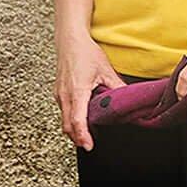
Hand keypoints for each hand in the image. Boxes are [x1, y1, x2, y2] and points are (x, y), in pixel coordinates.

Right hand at [56, 31, 124, 152]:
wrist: (70, 40)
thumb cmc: (85, 53)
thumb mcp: (106, 71)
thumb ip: (117, 88)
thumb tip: (128, 101)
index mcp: (77, 91)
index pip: (77, 120)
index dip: (83, 136)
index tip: (89, 146)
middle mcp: (64, 95)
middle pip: (68, 126)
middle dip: (78, 138)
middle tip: (90, 144)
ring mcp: (59, 94)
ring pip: (64, 120)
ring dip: (74, 129)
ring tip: (87, 134)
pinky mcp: (58, 92)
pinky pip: (64, 111)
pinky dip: (71, 119)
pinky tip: (82, 118)